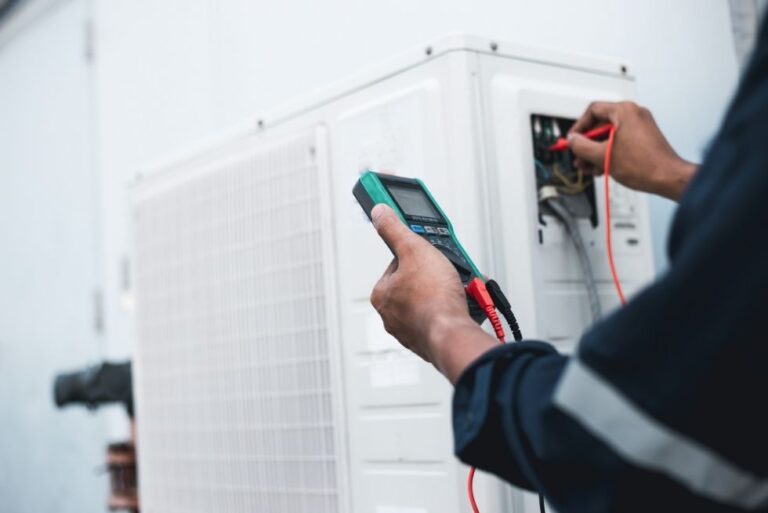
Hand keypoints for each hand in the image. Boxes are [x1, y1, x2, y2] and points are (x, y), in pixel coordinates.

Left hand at [370, 204, 496, 382]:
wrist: (453, 335)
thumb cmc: (433, 298)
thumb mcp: (414, 249)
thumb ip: (395, 230)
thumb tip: (379, 212)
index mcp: (382, 293)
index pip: (398, 263)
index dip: (418, 255)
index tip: (431, 255)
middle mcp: (391, 314)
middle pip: (416, 283)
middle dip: (436, 276)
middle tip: (449, 274)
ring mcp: (410, 330)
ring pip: (430, 301)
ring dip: (446, 293)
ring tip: (458, 290)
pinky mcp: (428, 341)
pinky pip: (441, 318)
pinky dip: (451, 311)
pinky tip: (460, 307)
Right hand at [568, 101, 696, 200]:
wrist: (669, 177)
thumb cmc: (645, 165)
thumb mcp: (602, 156)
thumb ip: (582, 146)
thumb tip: (572, 140)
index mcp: (625, 111)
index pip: (593, 111)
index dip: (579, 127)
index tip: (573, 140)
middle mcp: (634, 114)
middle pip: (600, 125)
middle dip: (587, 144)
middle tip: (580, 157)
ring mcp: (641, 126)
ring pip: (609, 135)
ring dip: (597, 151)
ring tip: (590, 167)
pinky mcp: (644, 138)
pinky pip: (620, 141)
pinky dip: (609, 152)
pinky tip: (603, 167)